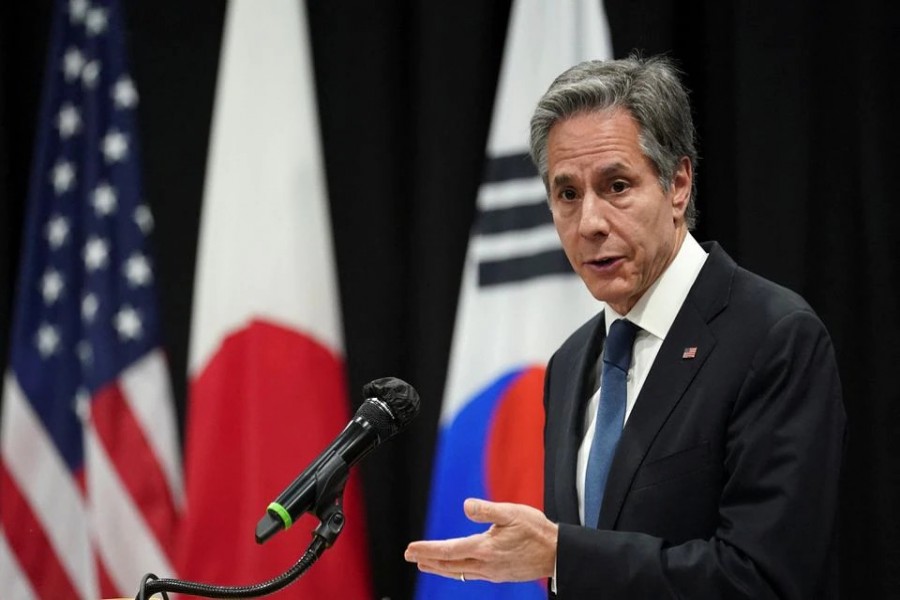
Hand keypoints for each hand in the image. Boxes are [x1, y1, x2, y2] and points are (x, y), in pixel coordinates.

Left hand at [404, 498, 557, 582]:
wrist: (557, 554)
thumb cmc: (536, 531)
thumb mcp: (513, 513)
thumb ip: (487, 510)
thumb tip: (466, 506)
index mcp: (485, 548)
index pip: (449, 550)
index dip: (427, 549)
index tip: (410, 548)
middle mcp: (485, 564)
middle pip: (449, 564)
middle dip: (427, 559)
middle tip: (409, 555)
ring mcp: (491, 572)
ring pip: (458, 571)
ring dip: (439, 567)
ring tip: (424, 564)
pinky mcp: (498, 574)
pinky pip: (470, 574)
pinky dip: (455, 570)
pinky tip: (454, 567)